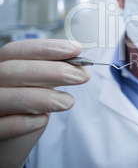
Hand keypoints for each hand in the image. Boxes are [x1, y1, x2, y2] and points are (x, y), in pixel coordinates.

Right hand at [0, 39, 89, 166]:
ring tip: (68, 102)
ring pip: (5, 97)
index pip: (17, 50)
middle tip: (80, 76)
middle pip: (12, 70)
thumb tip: (80, 67)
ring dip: (42, 98)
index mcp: (1, 65)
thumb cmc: (26, 104)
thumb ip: (54, 73)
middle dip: (52, 72)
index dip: (47, 48)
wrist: (9, 137)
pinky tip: (43, 120)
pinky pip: (1, 126)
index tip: (76, 50)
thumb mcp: (40, 84)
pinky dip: (23, 123)